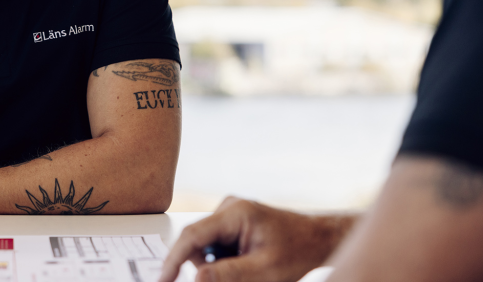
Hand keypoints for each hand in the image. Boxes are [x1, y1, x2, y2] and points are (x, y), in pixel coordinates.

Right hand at [160, 197, 353, 281]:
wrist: (320, 239)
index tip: (163, 281)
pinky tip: (245, 265)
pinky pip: (216, 245)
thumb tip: (195, 278)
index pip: (191, 236)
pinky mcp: (233, 222)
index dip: (173, 261)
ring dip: (217, 265)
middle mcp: (228, 207)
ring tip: (247, 272)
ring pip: (206, 246)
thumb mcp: (264, 271)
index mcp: (235, 213)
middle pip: (197, 243)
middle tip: (236, 277)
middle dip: (205, 267)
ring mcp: (230, 213)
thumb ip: (228, 275)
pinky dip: (224, 260)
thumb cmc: (299, 251)